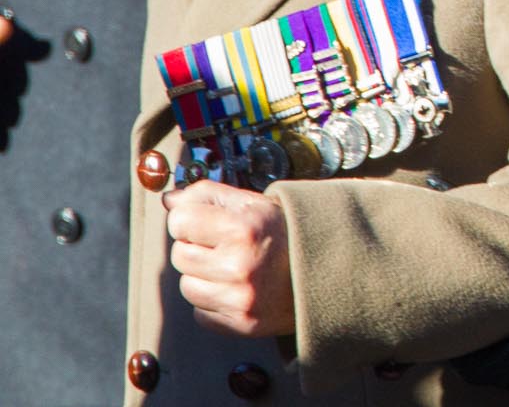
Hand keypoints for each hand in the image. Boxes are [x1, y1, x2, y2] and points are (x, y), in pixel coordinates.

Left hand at [163, 181, 295, 336]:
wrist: (328, 272)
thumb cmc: (289, 234)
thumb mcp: (256, 203)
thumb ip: (209, 195)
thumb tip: (169, 199)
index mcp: (245, 227)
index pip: (179, 220)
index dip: (191, 218)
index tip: (208, 221)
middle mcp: (240, 265)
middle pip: (180, 255)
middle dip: (199, 248)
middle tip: (229, 245)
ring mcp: (240, 298)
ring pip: (187, 286)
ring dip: (205, 277)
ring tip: (236, 268)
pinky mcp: (241, 324)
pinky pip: (200, 313)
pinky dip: (214, 302)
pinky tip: (238, 289)